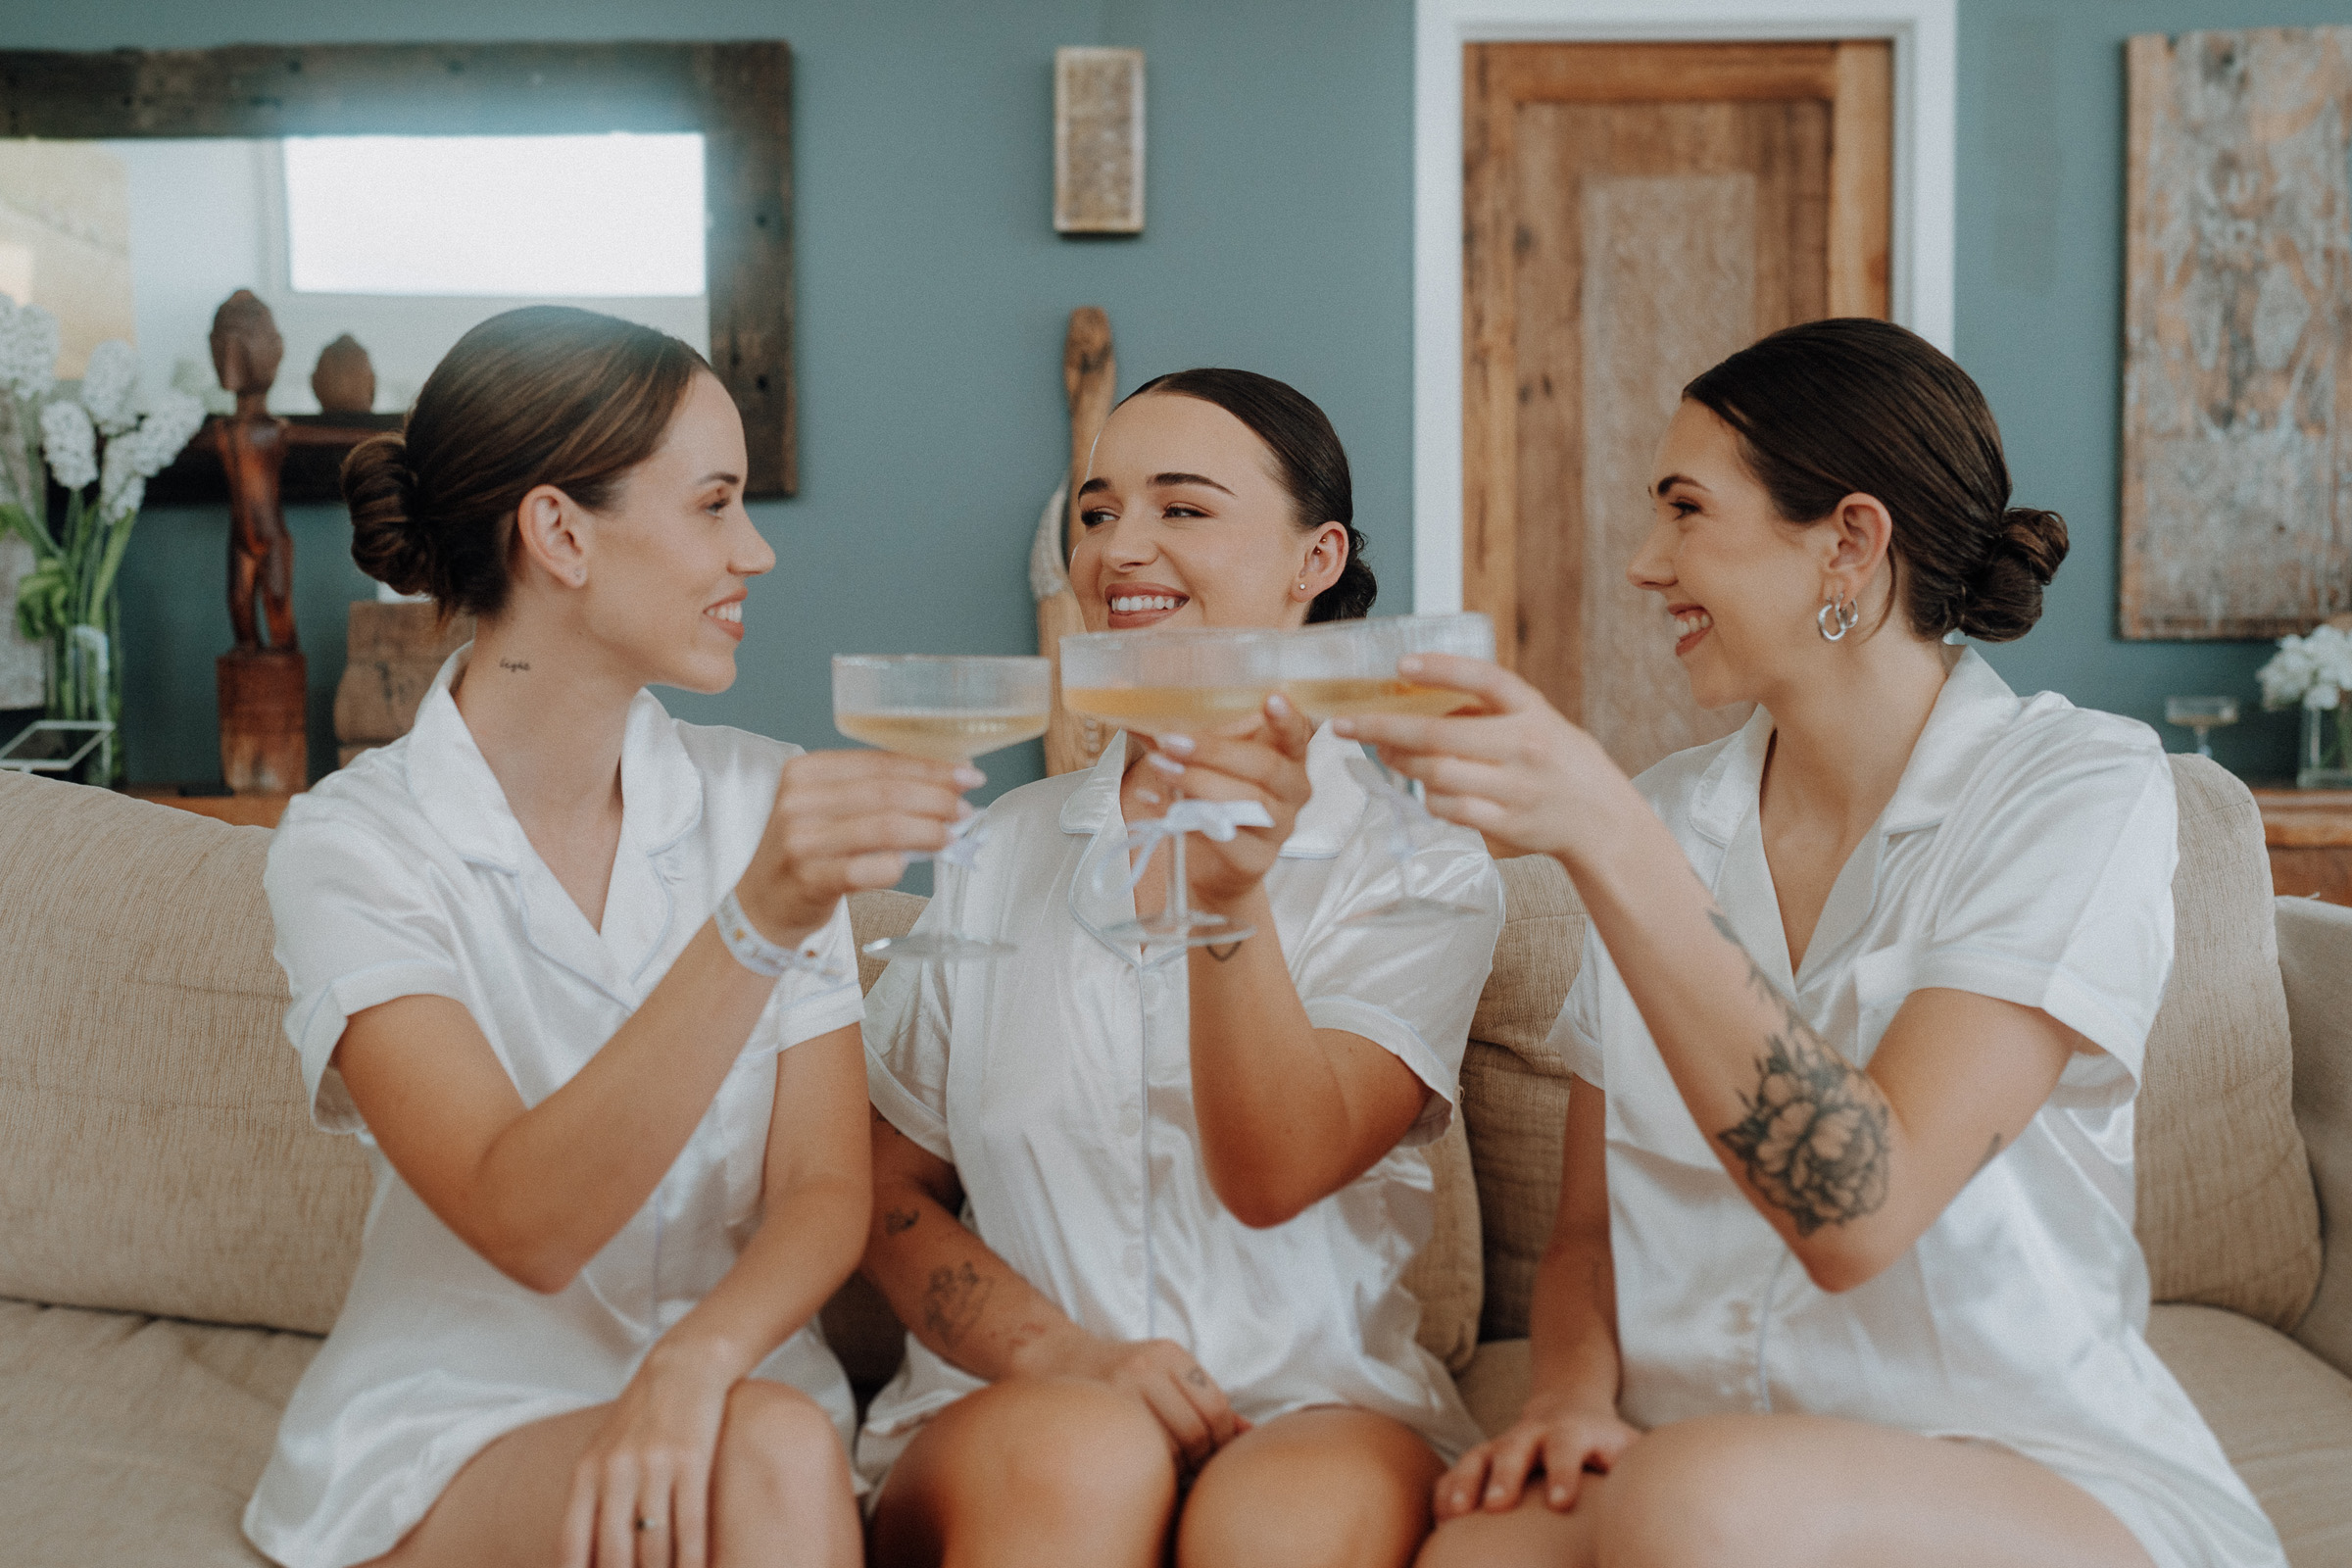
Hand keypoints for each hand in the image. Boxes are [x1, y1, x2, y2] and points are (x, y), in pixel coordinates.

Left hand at [559, 1341, 737, 1567]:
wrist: (683, 1366)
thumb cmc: (642, 1420)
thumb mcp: (604, 1455)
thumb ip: (592, 1504)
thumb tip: (585, 1560)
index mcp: (586, 1474)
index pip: (573, 1548)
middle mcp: (615, 1472)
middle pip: (615, 1554)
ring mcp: (654, 1465)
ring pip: (654, 1545)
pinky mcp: (692, 1459)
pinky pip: (690, 1523)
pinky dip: (694, 1558)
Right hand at [735, 750, 977, 943]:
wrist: (761, 905)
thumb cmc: (806, 852)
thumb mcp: (826, 809)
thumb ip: (872, 793)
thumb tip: (943, 785)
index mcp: (805, 771)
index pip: (878, 762)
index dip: (929, 767)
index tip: (966, 774)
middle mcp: (798, 800)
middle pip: (885, 793)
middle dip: (935, 799)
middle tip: (965, 808)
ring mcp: (800, 840)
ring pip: (883, 829)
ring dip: (927, 831)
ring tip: (952, 835)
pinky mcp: (808, 878)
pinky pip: (867, 870)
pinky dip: (896, 867)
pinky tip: (912, 865)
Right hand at [1051, 1329, 1249, 1471]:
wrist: (1053, 1359)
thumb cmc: (1119, 1374)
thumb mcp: (1165, 1374)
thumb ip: (1206, 1402)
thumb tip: (1251, 1434)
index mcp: (1169, 1354)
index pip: (1216, 1407)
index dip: (1221, 1440)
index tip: (1211, 1455)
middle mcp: (1146, 1366)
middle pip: (1195, 1430)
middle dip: (1199, 1458)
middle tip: (1190, 1469)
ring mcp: (1119, 1388)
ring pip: (1167, 1447)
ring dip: (1174, 1467)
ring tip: (1165, 1468)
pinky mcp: (1099, 1410)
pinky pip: (1139, 1452)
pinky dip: (1150, 1467)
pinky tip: (1145, 1467)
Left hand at [1149, 692, 1313, 906]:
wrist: (1211, 865)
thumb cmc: (1210, 798)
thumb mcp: (1195, 758)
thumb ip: (1168, 725)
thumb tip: (1119, 688)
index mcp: (1286, 755)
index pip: (1297, 733)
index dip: (1287, 718)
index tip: (1272, 698)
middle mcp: (1292, 789)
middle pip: (1265, 765)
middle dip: (1215, 751)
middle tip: (1171, 741)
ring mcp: (1279, 826)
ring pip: (1246, 802)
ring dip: (1199, 783)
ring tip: (1162, 769)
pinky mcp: (1257, 858)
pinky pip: (1225, 835)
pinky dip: (1190, 818)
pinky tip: (1162, 804)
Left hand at [1333, 653, 1622, 860]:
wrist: (1600, 817)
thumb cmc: (1553, 760)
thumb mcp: (1532, 720)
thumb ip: (1484, 708)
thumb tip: (1409, 693)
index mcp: (1532, 710)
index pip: (1486, 679)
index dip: (1442, 670)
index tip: (1401, 664)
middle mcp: (1525, 745)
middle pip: (1439, 735)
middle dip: (1382, 728)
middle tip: (1344, 723)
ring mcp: (1515, 787)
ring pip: (1436, 775)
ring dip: (1400, 764)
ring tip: (1384, 751)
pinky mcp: (1506, 823)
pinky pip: (1448, 808)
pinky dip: (1428, 797)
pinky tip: (1425, 787)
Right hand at [1432, 1393, 1639, 1518]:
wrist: (1568, 1407)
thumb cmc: (1607, 1444)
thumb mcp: (1627, 1449)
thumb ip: (1638, 1472)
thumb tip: (1664, 1508)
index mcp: (1572, 1432)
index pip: (1566, 1449)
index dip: (1564, 1473)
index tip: (1561, 1503)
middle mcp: (1532, 1434)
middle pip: (1514, 1449)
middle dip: (1505, 1476)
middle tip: (1498, 1505)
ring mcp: (1503, 1443)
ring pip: (1478, 1457)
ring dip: (1466, 1484)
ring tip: (1456, 1515)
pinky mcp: (1483, 1456)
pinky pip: (1457, 1471)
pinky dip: (1445, 1492)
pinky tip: (1441, 1520)